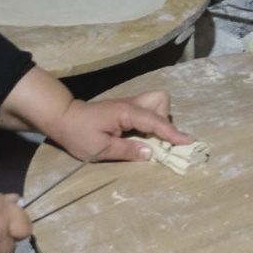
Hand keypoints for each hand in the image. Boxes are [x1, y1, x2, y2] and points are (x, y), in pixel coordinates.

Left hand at [48, 91, 192, 161]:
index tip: (187, 142)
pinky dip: (151, 121)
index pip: (154, 120)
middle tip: (155, 139)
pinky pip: (148, 110)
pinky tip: (141, 136)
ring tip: (147, 138)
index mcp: (125, 112)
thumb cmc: (79, 134)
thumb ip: (127, 150)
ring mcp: (129, 104)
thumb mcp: (100, 148)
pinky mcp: (127, 108)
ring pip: (156, 102)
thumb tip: (151, 152)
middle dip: (164, 119)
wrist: (64, 118)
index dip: (171, 132)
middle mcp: (131, 104)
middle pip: (160, 100)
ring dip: (159, 119)